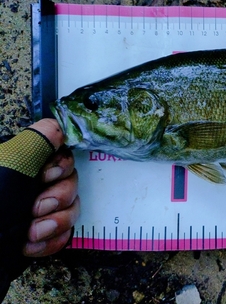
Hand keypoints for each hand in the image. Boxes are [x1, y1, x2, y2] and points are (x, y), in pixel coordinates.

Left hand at [23, 119, 79, 256]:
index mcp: (21, 163)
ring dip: (56, 222)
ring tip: (33, 232)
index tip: (47, 175)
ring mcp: (36, 211)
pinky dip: (52, 241)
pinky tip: (32, 245)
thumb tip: (57, 126)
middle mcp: (30, 184)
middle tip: (36, 209)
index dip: (61, 165)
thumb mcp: (7, 167)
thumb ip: (34, 143)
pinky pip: (65, 233)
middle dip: (59, 197)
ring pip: (71, 208)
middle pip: (70, 181)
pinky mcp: (40, 235)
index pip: (60, 152)